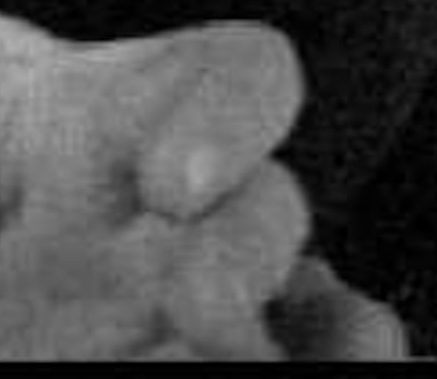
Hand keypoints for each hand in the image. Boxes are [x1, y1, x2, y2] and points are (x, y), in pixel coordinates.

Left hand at [0, 0, 327, 362]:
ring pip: (278, 317)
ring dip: (302, 340)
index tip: (174, 182)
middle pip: (260, 218)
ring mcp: (178, 323)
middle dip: (246, 254)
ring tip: (288, 366)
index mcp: (102, 129)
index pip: (228, 87)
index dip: (227, 120)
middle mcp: (160, 229)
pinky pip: (291, 364)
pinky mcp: (194, 373)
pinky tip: (335, 368)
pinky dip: (325, 358)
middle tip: (193, 307)